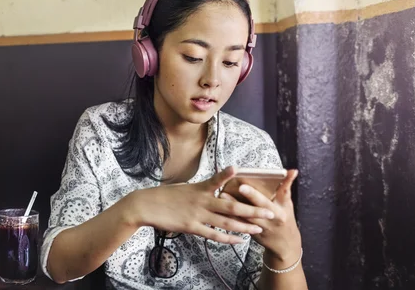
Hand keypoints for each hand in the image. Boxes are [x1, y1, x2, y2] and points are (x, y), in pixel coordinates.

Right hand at [127, 167, 276, 244]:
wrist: (145, 206)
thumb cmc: (164, 196)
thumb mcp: (184, 187)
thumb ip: (200, 189)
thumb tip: (210, 188)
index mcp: (199, 188)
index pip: (219, 180)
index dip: (231, 176)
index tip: (246, 174)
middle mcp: (202, 201)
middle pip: (232, 206)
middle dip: (252, 209)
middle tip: (269, 211)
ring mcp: (198, 215)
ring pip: (226, 223)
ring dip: (245, 226)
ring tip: (259, 228)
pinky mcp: (192, 227)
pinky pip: (213, 235)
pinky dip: (228, 238)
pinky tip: (239, 240)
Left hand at [219, 169, 301, 261]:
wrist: (285, 244)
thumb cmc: (285, 218)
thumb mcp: (288, 204)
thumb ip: (286, 187)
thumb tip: (291, 170)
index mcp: (282, 208)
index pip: (280, 194)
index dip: (275, 185)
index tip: (262, 179)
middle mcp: (273, 218)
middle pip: (262, 206)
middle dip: (252, 196)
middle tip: (240, 186)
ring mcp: (263, 227)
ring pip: (247, 216)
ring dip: (235, 205)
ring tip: (223, 194)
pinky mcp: (253, 233)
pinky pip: (240, 224)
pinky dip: (231, 216)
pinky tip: (220, 208)